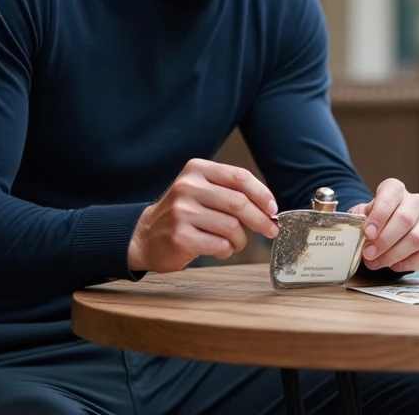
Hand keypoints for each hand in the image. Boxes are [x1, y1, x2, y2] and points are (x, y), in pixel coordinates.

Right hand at [127, 159, 278, 272]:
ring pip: (232, 227)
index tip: (273, 209)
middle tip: (270, 230)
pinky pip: (220, 245)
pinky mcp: (180, 237)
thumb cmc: (184, 214)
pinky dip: (227, 250)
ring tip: (235, 242)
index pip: (239, 177)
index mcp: (197, 170)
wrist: (145, 236)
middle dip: (260, 220)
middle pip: (239, 203)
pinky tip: (219, 248)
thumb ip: (231, 192)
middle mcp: (187, 187)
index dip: (262, 194)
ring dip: (241, 239)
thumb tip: (269, 208)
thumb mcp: (202, 191)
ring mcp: (182, 212)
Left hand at [348, 179, 418, 272]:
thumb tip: (359, 231)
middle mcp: (415, 202)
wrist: (386, 230)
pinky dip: (411, 263)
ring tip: (377, 262)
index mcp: (395, 189)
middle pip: (405, 220)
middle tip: (369, 254)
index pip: (390, 197)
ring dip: (394, 254)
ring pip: (416, 239)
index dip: (379, 216)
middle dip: (384, 240)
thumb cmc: (373, 222)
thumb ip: (359, 220)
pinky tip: (395, 265)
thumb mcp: (361, 216)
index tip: (367, 233)